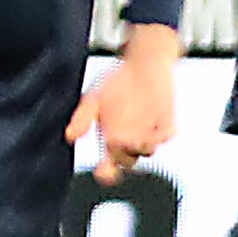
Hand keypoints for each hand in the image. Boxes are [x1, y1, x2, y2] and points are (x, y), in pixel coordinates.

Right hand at [66, 23, 181, 182]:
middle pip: (128, 160)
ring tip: (137, 140)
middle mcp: (131, 141)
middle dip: (122, 156)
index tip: (102, 172)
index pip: (108, 167)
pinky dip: (162, 135)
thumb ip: (82, 117)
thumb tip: (69, 137)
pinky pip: (167, 134)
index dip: (106, 173)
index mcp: (111, 140)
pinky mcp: (166, 121)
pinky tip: (157, 132)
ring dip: (143, 147)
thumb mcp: (94, 98)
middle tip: (116, 142)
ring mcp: (150, 132)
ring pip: (148, 150)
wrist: (142, 63)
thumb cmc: (115, 82)